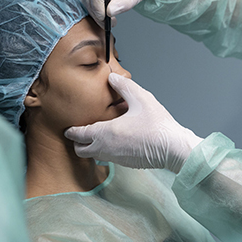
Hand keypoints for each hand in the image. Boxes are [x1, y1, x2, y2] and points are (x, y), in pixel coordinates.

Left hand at [65, 73, 202, 172]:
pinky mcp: (125, 163)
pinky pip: (108, 158)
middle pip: (81, 150)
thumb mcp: (140, 98)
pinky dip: (106, 151)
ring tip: (99, 135)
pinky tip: (117, 140)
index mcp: (105, 133)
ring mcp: (115, 158)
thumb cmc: (157, 124)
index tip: (69, 127)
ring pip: (94, 156)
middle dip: (78, 142)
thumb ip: (123, 86)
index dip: (72, 131)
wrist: (173, 147)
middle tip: (82, 132)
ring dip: (92, 147)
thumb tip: (112, 77)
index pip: (79, 135)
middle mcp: (106, 148)